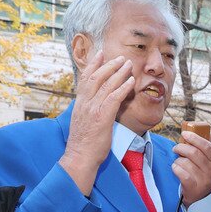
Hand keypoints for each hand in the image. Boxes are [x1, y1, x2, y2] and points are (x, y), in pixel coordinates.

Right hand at [59, 51, 135, 195]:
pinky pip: (114, 98)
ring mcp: (93, 109)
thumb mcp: (83, 122)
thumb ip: (88, 110)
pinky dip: (123, 87)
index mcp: (79, 104)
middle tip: (120, 57)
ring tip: (128, 64)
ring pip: (106, 85)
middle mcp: (85, 103)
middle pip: (96, 77)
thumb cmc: (84, 144)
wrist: (80, 157)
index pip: (85, 79)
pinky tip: (131, 81)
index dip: (93, 65)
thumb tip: (94, 105)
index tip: (100, 54)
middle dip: (109, 65)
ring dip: (119, 72)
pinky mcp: (102, 117)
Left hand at [173, 130, 210, 203]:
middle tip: (176, 148)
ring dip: (178, 160)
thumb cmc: (203, 175)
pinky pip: (180, 172)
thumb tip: (204, 128)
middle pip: (194, 153)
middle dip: (182, 148)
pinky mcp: (193, 187)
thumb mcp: (208, 162)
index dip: (195, 138)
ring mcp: (203, 180)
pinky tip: (177, 169)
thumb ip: (206, 147)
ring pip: (185, 162)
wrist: (202, 197)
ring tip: (179, 162)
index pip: (207, 147)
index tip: (185, 133)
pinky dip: (175, 168)